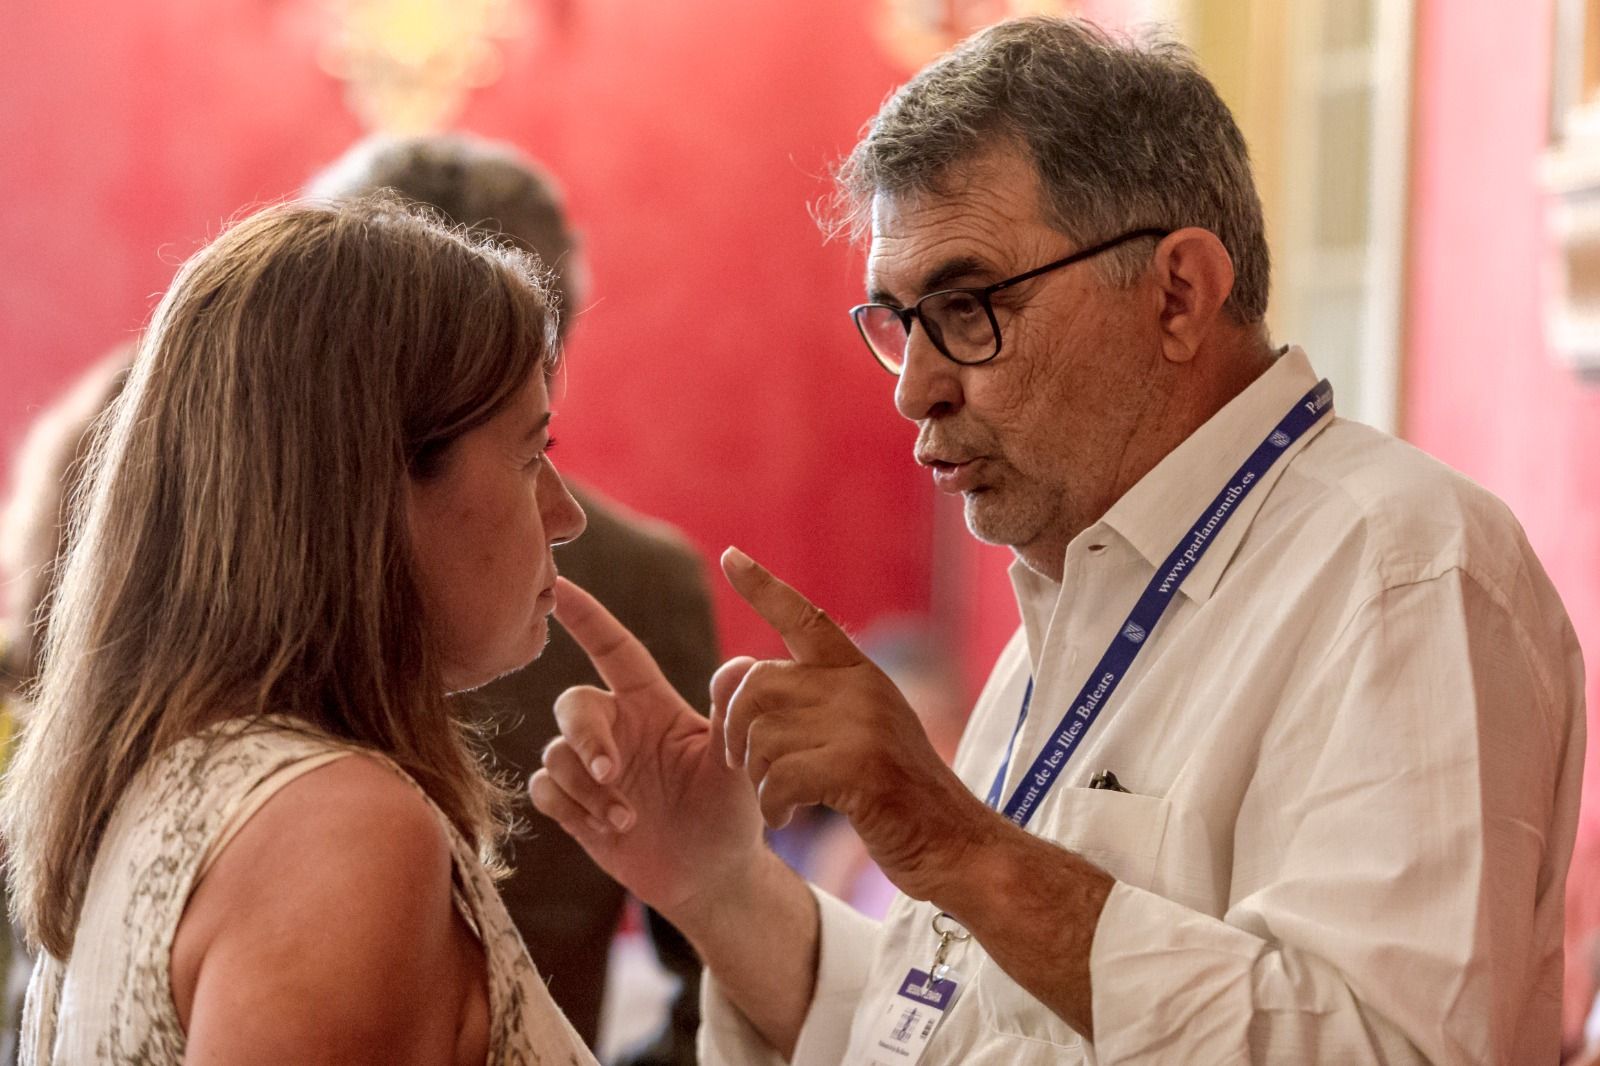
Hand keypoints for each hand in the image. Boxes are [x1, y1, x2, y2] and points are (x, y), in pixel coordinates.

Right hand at [528, 577, 764, 923]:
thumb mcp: (735, 765)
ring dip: (587, 787)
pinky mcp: (575, 806)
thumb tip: (744, 664)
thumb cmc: (731, 812)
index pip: (614, 648)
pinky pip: (544, 789)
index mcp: (652, 704)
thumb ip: (731, 715)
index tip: (559, 586)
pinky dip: (570, 807)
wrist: (713, 876)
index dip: (587, 616)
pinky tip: (607, 829)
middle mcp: (618, 728)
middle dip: (586, 735)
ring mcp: (593, 768)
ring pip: (557, 752)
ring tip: (629, 819)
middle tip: (613, 771)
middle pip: (572, 702)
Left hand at [718, 547, 994, 902]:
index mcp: (861, 674)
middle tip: (742, 766)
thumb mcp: (864, 734)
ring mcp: (864, 724)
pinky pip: (779, 778)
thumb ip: (816, 702)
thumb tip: (740, 680)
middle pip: (756, 685)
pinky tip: (788, 818)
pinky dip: (772, 806)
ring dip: (757, 779)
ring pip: (762, 737)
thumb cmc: (899, 800)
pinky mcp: (861, 767)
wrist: (958, 847)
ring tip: (780, 800)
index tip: (730, 556)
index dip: (763, 586)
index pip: (804, 616)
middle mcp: (862, 687)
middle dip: (732, 730)